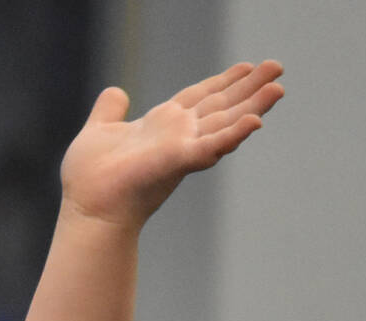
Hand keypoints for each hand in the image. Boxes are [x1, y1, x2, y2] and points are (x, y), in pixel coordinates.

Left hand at [60, 59, 284, 229]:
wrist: (87, 209)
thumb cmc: (89, 179)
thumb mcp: (98, 132)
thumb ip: (109, 111)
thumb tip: (115, 92)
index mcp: (162, 125)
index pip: (198, 97)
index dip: (222, 82)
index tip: (246, 66)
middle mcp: (178, 135)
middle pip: (220, 105)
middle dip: (249, 87)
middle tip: (277, 67)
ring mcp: (180, 148)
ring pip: (225, 122)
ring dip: (253, 106)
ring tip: (278, 88)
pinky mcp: (177, 161)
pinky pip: (211, 146)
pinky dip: (233, 134)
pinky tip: (255, 121)